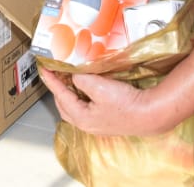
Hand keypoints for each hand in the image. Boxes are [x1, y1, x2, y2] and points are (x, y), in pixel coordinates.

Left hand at [40, 67, 160, 136]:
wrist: (150, 114)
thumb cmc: (126, 103)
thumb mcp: (99, 86)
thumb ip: (81, 79)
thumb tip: (74, 77)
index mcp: (81, 117)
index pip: (60, 95)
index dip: (51, 80)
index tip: (43, 68)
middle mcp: (86, 124)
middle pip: (64, 104)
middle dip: (58, 88)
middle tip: (55, 73)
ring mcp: (97, 124)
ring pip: (75, 107)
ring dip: (70, 92)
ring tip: (68, 77)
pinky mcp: (107, 120)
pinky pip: (86, 107)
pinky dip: (81, 96)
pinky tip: (87, 87)